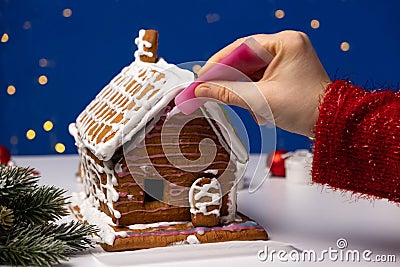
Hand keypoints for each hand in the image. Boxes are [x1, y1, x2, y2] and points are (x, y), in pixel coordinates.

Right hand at [195, 30, 330, 136]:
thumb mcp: (261, 99)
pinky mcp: (286, 72)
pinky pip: (260, 78)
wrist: (330, 126)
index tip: (202, 76)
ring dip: (243, 90)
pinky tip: (256, 109)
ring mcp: (287, 59)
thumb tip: (202, 90)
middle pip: (245, 59)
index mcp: (286, 43)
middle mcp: (287, 46)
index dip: (219, 63)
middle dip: (230, 79)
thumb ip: (228, 92)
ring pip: (251, 71)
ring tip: (243, 106)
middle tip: (209, 90)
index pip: (242, 47)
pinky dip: (253, 93)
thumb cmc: (306, 108)